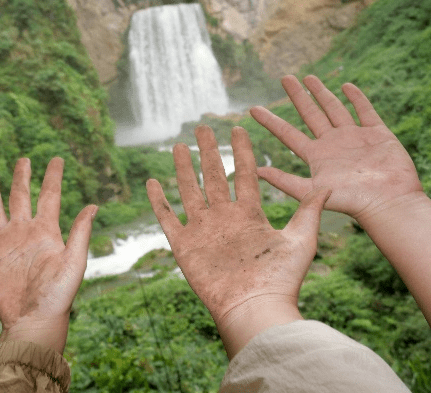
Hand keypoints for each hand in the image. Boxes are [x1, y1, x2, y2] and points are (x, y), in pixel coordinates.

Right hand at [0, 157, 96, 353]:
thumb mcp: (74, 260)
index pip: (50, 196)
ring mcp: (5, 243)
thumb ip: (80, 232)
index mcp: (47, 230)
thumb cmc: (59, 294)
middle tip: (24, 159)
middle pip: (21, 196)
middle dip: (22, 177)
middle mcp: (25, 232)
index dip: (53, 176)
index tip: (57, 159)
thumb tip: (94, 205)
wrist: (35, 319)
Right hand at [147, 126, 329, 357]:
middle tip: (202, 127)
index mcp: (250, 214)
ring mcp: (203, 230)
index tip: (238, 128)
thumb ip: (309, 211)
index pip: (244, 174)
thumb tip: (328, 186)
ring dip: (183, 169)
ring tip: (179, 146)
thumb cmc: (281, 279)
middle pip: (213, 176)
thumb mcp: (302, 240)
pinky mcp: (184, 245)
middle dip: (208, 151)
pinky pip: (167, 217)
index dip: (242, 152)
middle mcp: (224, 218)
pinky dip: (158, 200)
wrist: (256, 308)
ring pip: (189, 191)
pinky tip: (152, 182)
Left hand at [251, 75, 421, 218]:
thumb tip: (256, 171)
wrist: (386, 203)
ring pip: (334, 109)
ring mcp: (354, 137)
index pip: (287, 133)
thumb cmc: (349, 202)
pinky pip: (365, 111)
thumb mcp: (310, 191)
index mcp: (315, 156)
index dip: (270, 121)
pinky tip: (346, 86)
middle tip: (284, 78)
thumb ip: (284, 181)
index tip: (253, 109)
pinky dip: (356, 98)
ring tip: (308, 78)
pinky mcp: (377, 133)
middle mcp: (332, 144)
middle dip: (297, 96)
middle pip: (310, 114)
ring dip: (322, 93)